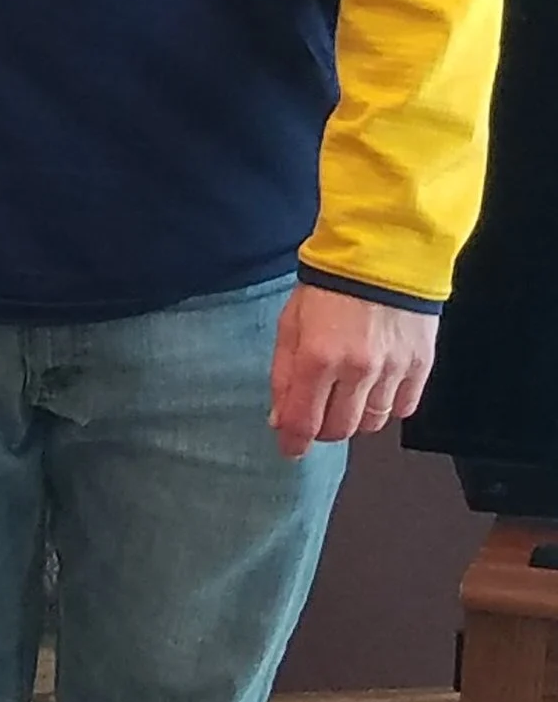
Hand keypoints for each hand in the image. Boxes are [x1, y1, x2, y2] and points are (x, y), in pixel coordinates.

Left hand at [269, 285, 438, 458]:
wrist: (386, 252)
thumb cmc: (330, 285)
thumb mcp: (291, 323)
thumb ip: (283, 374)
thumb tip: (280, 420)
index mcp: (318, 357)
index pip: (303, 421)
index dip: (293, 442)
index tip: (290, 448)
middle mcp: (357, 370)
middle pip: (340, 429)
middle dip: (324, 428)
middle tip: (319, 413)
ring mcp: (393, 369)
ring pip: (373, 423)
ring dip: (356, 416)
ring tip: (349, 392)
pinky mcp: (422, 365)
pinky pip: (404, 408)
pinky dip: (388, 405)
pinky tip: (377, 386)